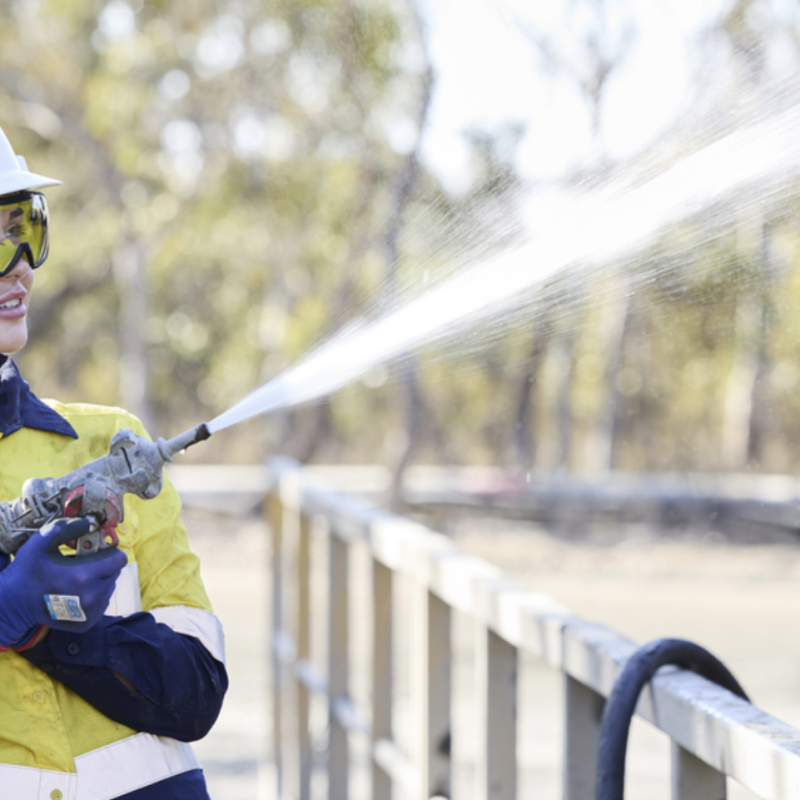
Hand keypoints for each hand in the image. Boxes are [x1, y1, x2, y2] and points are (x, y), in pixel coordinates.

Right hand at [0, 518, 126, 645]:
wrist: (13, 603)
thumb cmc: (26, 571)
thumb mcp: (41, 543)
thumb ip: (67, 528)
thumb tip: (90, 523)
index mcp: (84, 575)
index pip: (118, 559)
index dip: (109, 553)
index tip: (96, 552)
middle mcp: (91, 596)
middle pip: (114, 573)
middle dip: (102, 567)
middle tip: (82, 566)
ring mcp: (90, 612)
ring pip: (109, 589)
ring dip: (98, 582)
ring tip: (76, 580)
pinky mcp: (87, 623)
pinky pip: (102, 604)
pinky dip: (94, 597)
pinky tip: (75, 594)